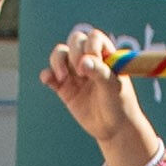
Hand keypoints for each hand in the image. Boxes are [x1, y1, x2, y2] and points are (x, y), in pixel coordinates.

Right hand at [43, 29, 163, 165]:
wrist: (113, 128)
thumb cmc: (119, 104)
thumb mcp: (113, 87)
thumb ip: (99, 72)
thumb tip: (84, 61)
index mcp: (105, 55)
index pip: (94, 38)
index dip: (91, 47)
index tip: (94, 62)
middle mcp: (89, 59)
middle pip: (74, 41)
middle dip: (73, 52)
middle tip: (80, 72)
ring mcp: (75, 72)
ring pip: (60, 54)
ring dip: (57, 61)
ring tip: (62, 77)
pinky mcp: (64, 87)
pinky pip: (50, 75)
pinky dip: (47, 75)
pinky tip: (48, 79)